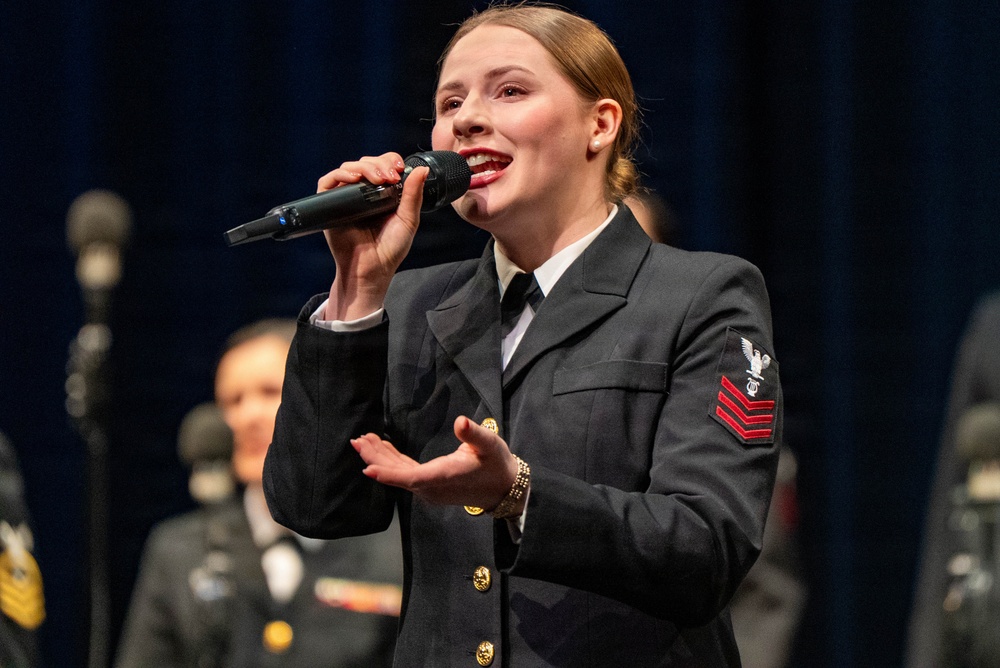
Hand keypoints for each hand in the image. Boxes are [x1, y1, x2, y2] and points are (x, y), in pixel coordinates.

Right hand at [318, 152, 428, 320]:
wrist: (372, 269)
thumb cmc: (390, 248)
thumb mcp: (408, 220)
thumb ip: (413, 195)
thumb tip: (423, 169)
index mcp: (382, 193)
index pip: (383, 165)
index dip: (391, 160)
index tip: (400, 168)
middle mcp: (363, 192)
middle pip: (366, 162)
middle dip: (380, 163)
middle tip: (391, 176)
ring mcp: (345, 197)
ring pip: (349, 168)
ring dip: (364, 167)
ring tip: (378, 179)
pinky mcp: (329, 204)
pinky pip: (328, 182)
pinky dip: (340, 174)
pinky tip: (354, 178)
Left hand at [351, 416, 520, 510]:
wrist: (504, 489)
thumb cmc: (497, 465)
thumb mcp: (490, 445)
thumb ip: (474, 434)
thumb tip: (460, 421)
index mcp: (444, 477)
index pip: (411, 477)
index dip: (388, 474)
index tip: (367, 469)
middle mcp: (432, 487)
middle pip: (398, 475)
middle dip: (375, 458)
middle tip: (357, 440)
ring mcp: (429, 489)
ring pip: (399, 474)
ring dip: (381, 458)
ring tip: (364, 441)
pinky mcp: (430, 486)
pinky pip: (406, 474)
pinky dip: (392, 462)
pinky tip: (383, 449)